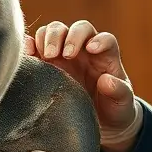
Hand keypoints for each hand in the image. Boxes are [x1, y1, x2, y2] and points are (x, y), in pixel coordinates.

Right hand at [25, 20, 140, 151]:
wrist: (100, 123)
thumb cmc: (114, 109)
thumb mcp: (123, 104)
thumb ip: (119, 91)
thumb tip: (106, 81)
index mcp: (106, 57)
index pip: (105, 39)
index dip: (99, 40)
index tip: (91, 49)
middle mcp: (85, 50)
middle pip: (77, 28)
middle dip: (68, 37)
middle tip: (62, 55)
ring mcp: (64, 54)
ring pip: (55, 30)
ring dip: (49, 38)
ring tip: (47, 56)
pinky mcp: (47, 62)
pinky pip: (35, 44)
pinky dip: (29, 44)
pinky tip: (28, 54)